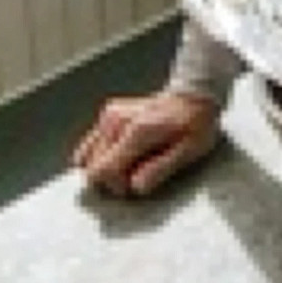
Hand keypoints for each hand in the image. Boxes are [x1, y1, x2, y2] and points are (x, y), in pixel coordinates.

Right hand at [72, 89, 220, 196]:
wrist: (193, 97)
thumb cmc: (194, 125)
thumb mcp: (188, 152)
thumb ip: (159, 170)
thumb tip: (135, 186)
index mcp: (136, 132)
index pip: (101, 170)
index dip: (115, 186)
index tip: (133, 185)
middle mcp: (117, 121)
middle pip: (92, 166)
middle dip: (111, 177)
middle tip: (136, 172)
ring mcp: (109, 115)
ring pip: (87, 156)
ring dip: (104, 165)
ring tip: (129, 162)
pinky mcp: (108, 114)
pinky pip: (91, 144)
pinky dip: (102, 154)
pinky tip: (121, 153)